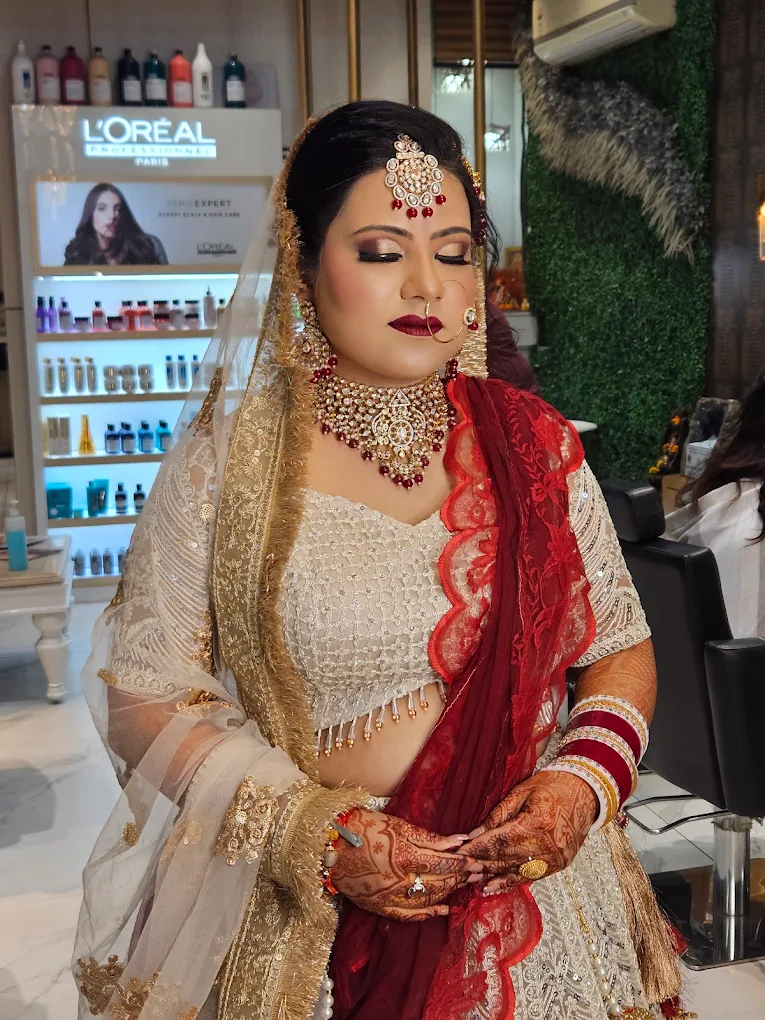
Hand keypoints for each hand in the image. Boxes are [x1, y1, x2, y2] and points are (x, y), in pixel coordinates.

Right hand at [331, 807, 484, 921]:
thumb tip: (457, 842)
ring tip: (464, 883)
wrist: (327, 847)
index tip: (476, 860)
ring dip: (450, 892)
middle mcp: (400, 881)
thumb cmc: (361, 828)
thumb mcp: (397, 825)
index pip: (443, 864)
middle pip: (440, 882)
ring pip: (429, 899)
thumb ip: (428, 838)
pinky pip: (409, 915)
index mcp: (405, 856)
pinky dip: (428, 914)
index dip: (463, 863)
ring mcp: (390, 897)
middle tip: (478, 871)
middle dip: (461, 877)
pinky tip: (444, 909)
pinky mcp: (380, 906)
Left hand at [456, 771, 597, 894]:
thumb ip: (499, 814)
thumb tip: (476, 833)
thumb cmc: (552, 786)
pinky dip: (512, 881)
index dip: (477, 848)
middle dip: (480, 864)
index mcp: (537, 823)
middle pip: (506, 859)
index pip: (499, 841)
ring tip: (473, 882)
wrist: (586, 792)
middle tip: (459, 870)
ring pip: (517, 872)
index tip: (459, 852)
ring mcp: (555, 858)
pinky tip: (496, 885)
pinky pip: (531, 876)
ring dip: (493, 877)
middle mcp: (547, 845)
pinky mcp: (560, 865)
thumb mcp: (522, 792)